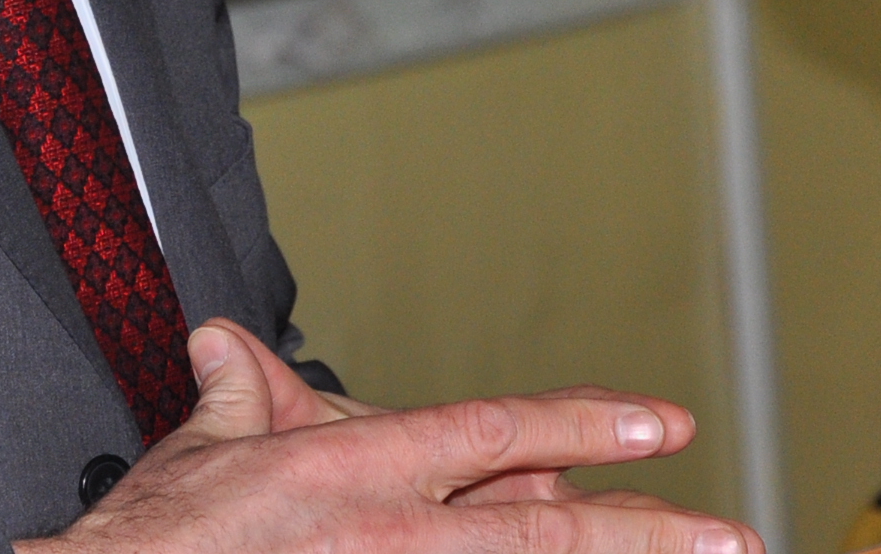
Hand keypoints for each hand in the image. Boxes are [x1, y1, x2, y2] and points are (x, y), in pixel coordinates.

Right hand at [25, 322, 758, 553]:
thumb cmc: (151, 541)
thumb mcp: (199, 448)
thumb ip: (237, 394)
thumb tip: (229, 347)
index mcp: (356, 465)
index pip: (496, 432)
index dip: (583, 423)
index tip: (658, 422)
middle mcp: (390, 531)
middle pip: (544, 528)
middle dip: (645, 530)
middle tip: (728, 534)